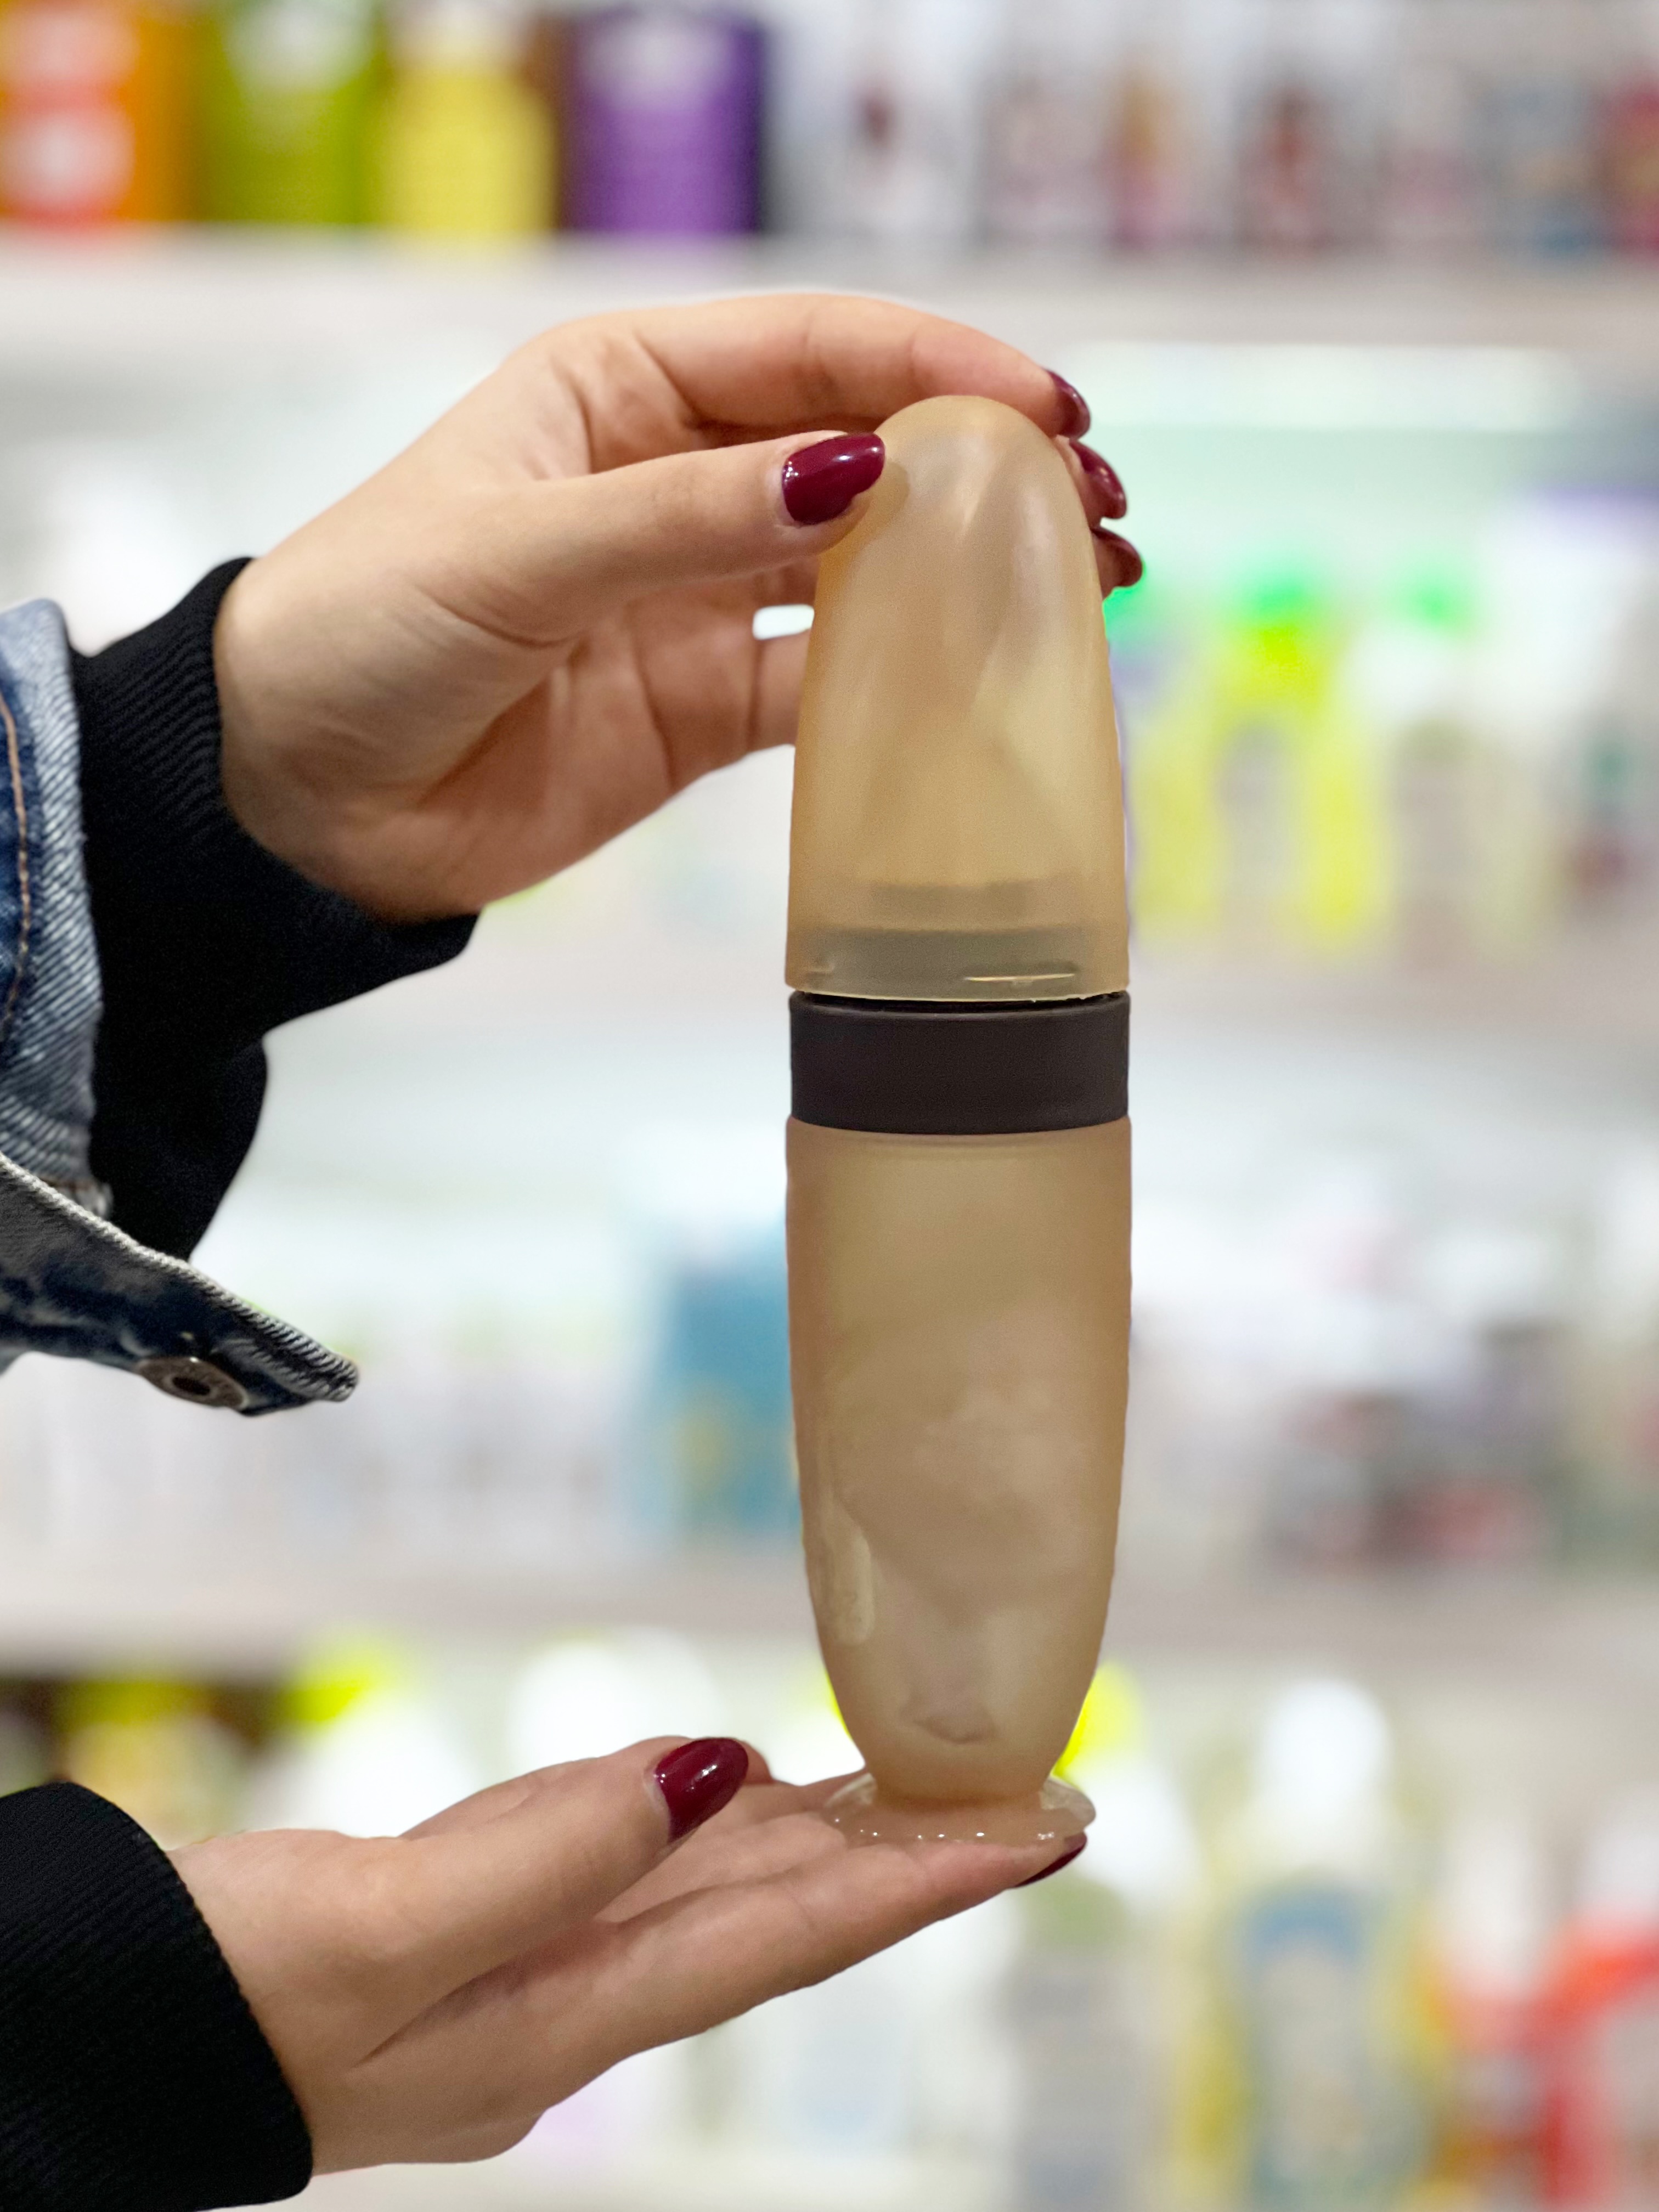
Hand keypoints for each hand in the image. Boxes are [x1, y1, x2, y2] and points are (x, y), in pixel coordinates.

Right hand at [173, 1735, 1073, 2173]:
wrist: (93, 2035)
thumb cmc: (215, 2000)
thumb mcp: (378, 1933)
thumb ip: (550, 1855)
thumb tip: (713, 1773)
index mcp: (562, 2013)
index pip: (788, 1937)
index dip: (921, 1882)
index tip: (1039, 1831)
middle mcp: (568, 1992)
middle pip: (774, 1912)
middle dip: (909, 1856)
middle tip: (1040, 1799)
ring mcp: (522, 1959)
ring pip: (711, 1882)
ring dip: (827, 1837)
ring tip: (933, 1790)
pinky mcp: (472, 1916)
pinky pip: (624, 1858)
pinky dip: (701, 1820)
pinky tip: (746, 1788)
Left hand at [214, 295, 1138, 922]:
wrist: (299, 803)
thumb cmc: (363, 634)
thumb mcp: (517, 552)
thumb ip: (686, 518)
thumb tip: (854, 475)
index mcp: (622, 393)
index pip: (810, 354)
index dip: (935, 370)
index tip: (1043, 406)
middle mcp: (677, 480)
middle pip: (863, 450)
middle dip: (983, 465)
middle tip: (1094, 499)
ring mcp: (700, 595)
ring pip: (868, 565)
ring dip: (971, 570)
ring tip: (1087, 578)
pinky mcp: (706, 704)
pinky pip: (830, 681)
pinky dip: (909, 682)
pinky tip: (992, 675)